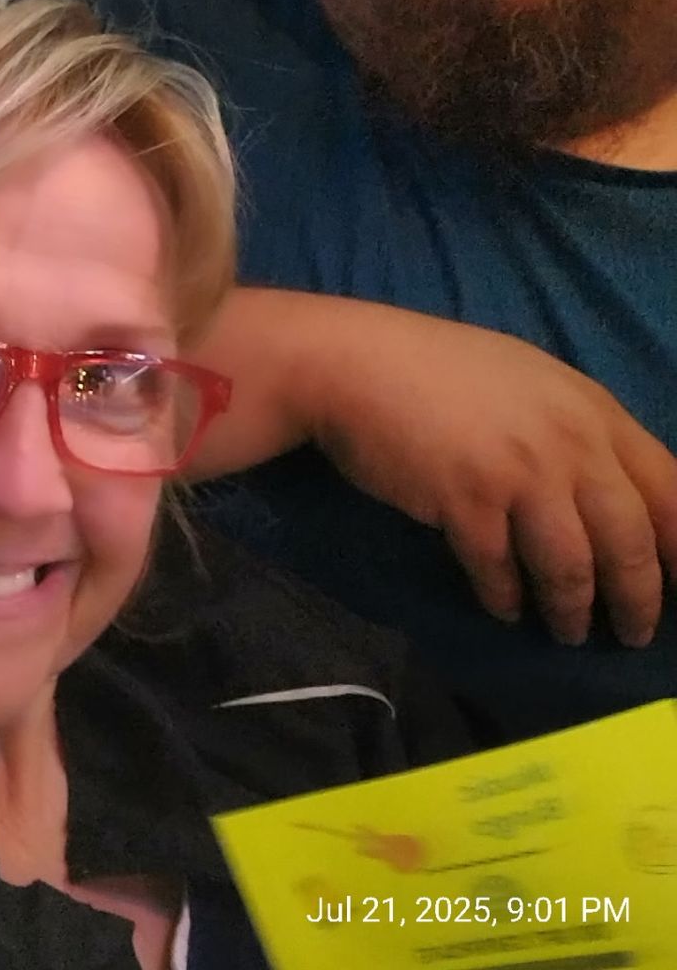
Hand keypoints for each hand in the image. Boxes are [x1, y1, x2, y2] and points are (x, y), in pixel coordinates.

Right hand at [308, 310, 676, 647]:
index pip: (673, 493)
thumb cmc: (441, 371)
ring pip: (570, 567)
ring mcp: (519, 474)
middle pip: (629, 543)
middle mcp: (569, 444)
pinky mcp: (466, 501)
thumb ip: (579, 431)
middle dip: (638, 600)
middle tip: (632, 635)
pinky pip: (499, 569)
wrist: (355, 364)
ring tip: (566, 632)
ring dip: (571, 610)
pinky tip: (501, 607)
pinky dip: (503, 597)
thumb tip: (614, 495)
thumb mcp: (533, 384)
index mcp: (594, 412)